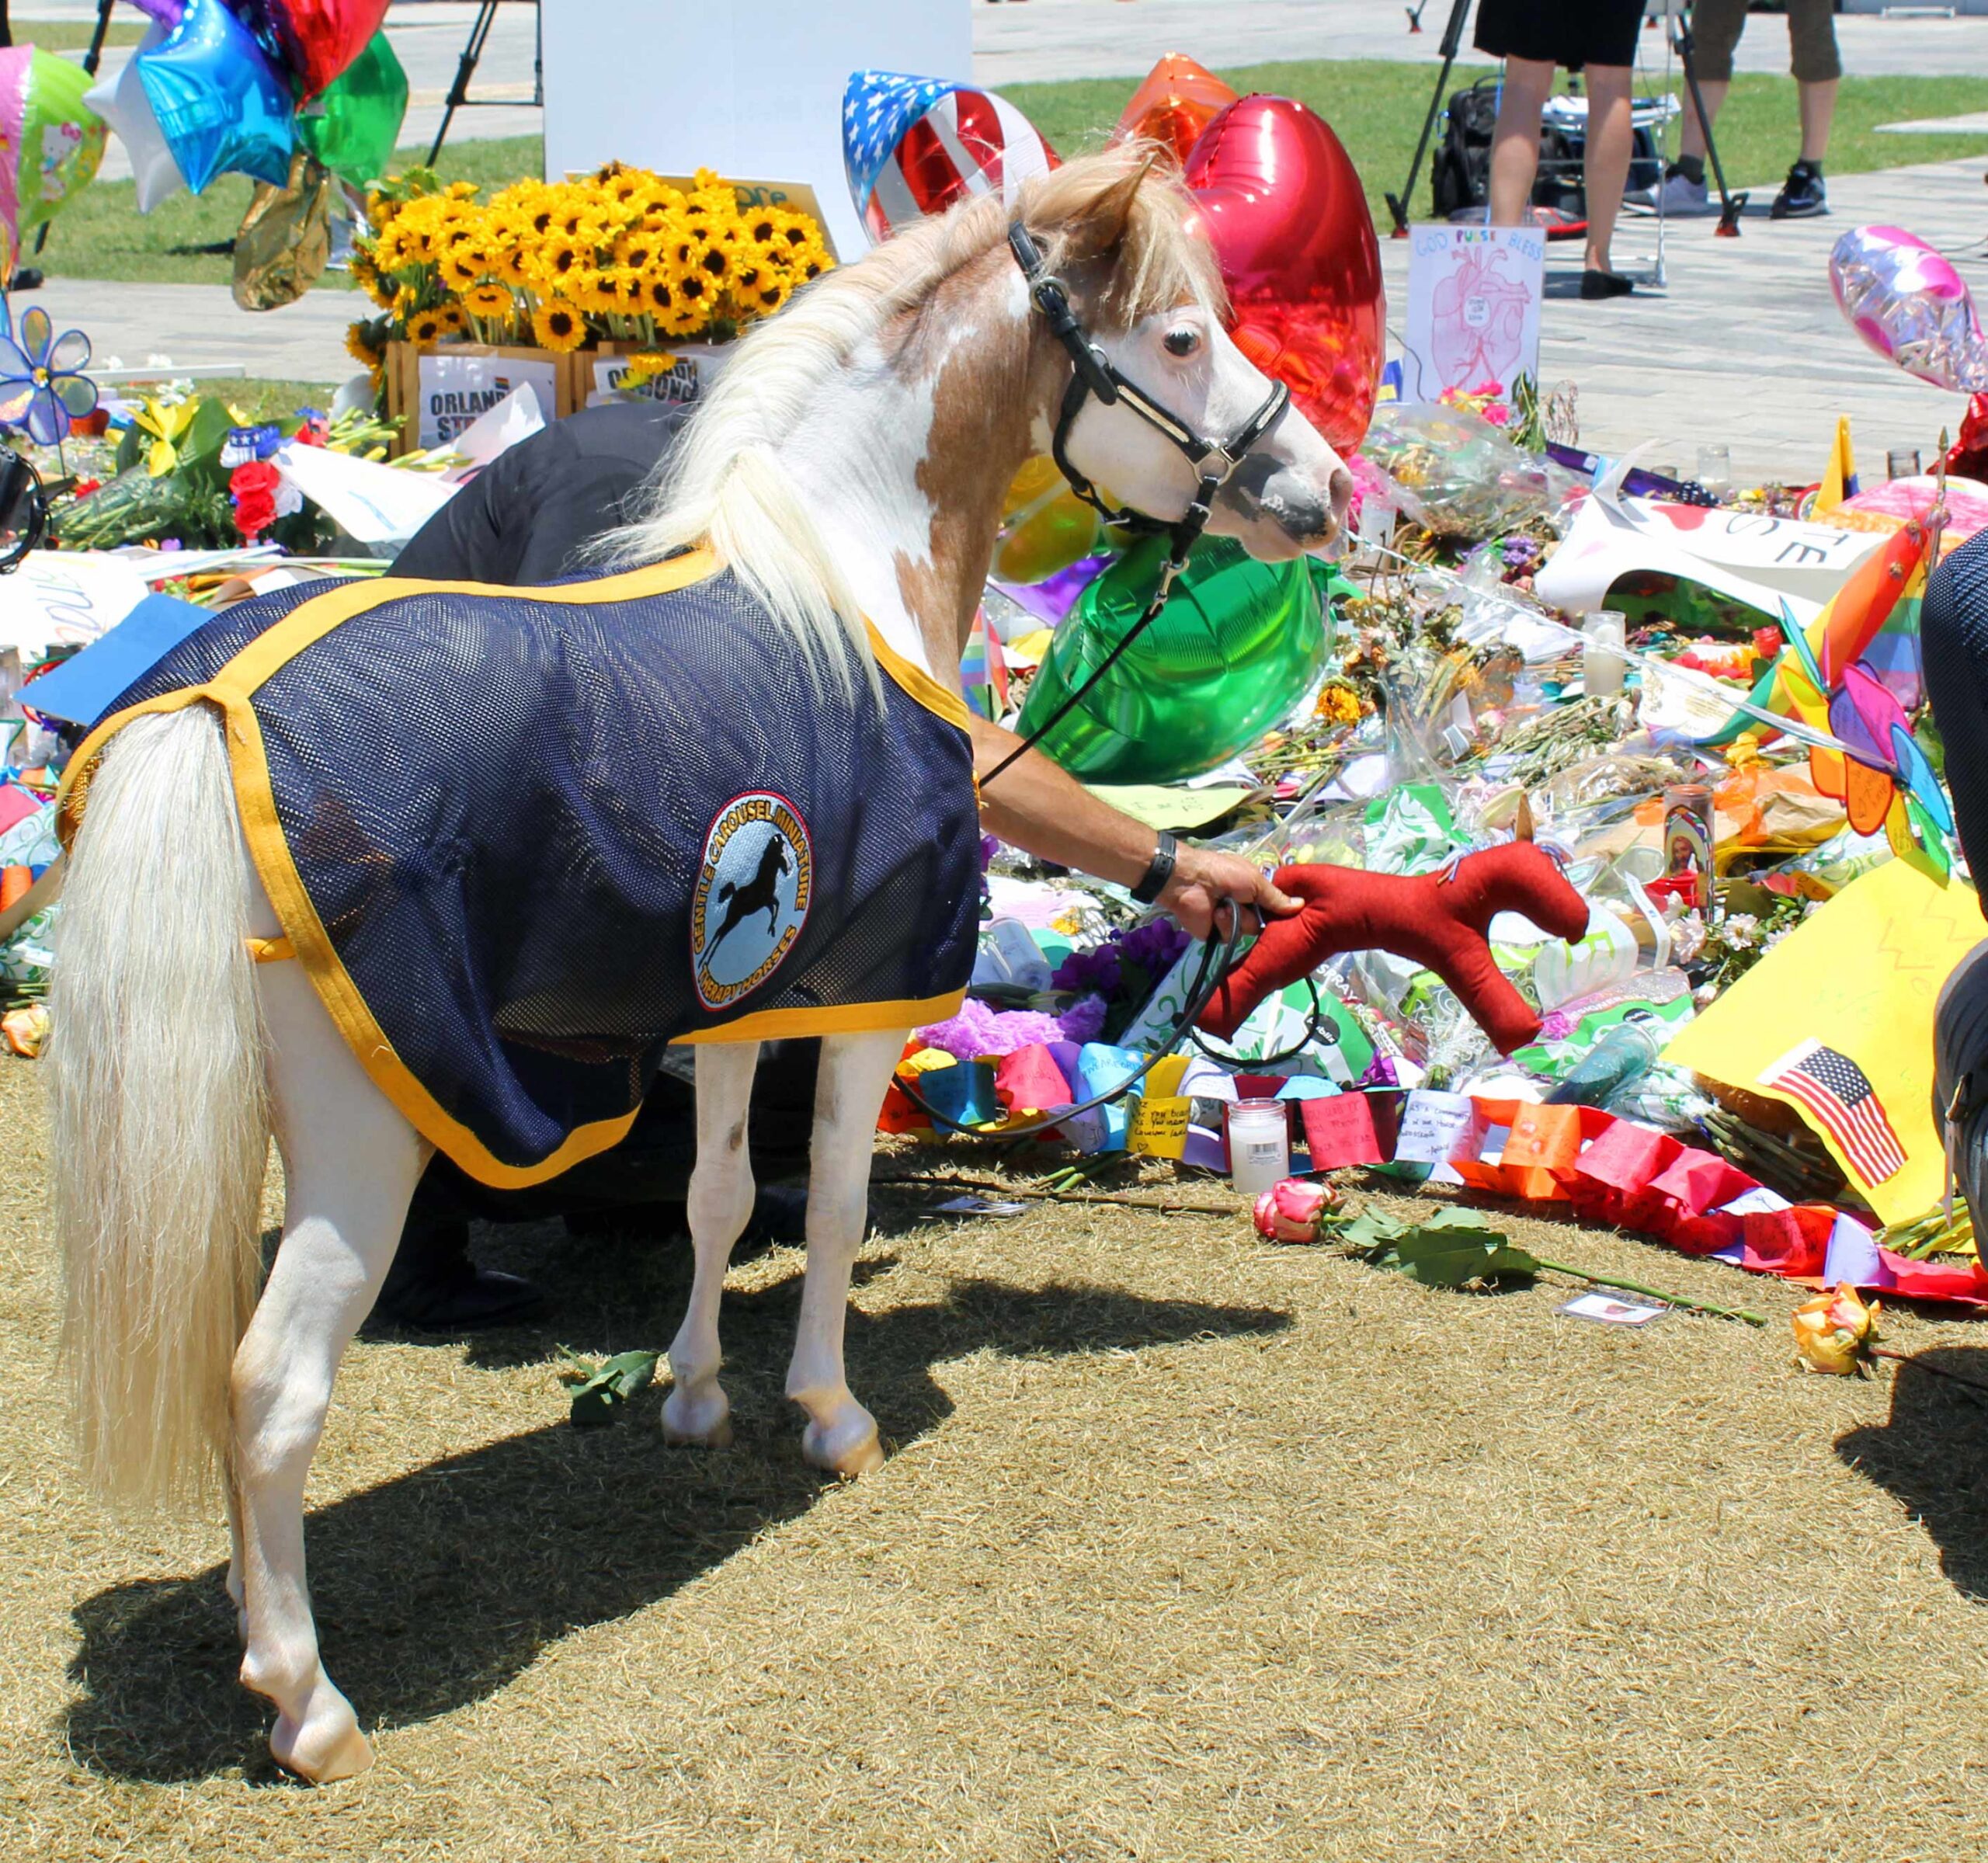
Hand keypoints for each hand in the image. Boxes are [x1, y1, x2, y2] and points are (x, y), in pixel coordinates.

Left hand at [1156, 845, 1300, 942]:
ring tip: (1224, 904)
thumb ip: (1275, 897)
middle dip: (1260, 916)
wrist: (1190, 882)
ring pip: (1249, 930)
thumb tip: (1301, 905)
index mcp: (1255, 891)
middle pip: (1265, 923)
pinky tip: (1216, 913)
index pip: (1275, 906)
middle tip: (1253, 907)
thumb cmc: (1224, 874)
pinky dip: (1224, 924)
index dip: (1282, 911)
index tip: (1294, 917)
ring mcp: (1232, 921)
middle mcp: (1246, 907)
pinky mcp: (1217, 934)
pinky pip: (1230, 937)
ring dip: (1238, 917)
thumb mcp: (1255, 881)